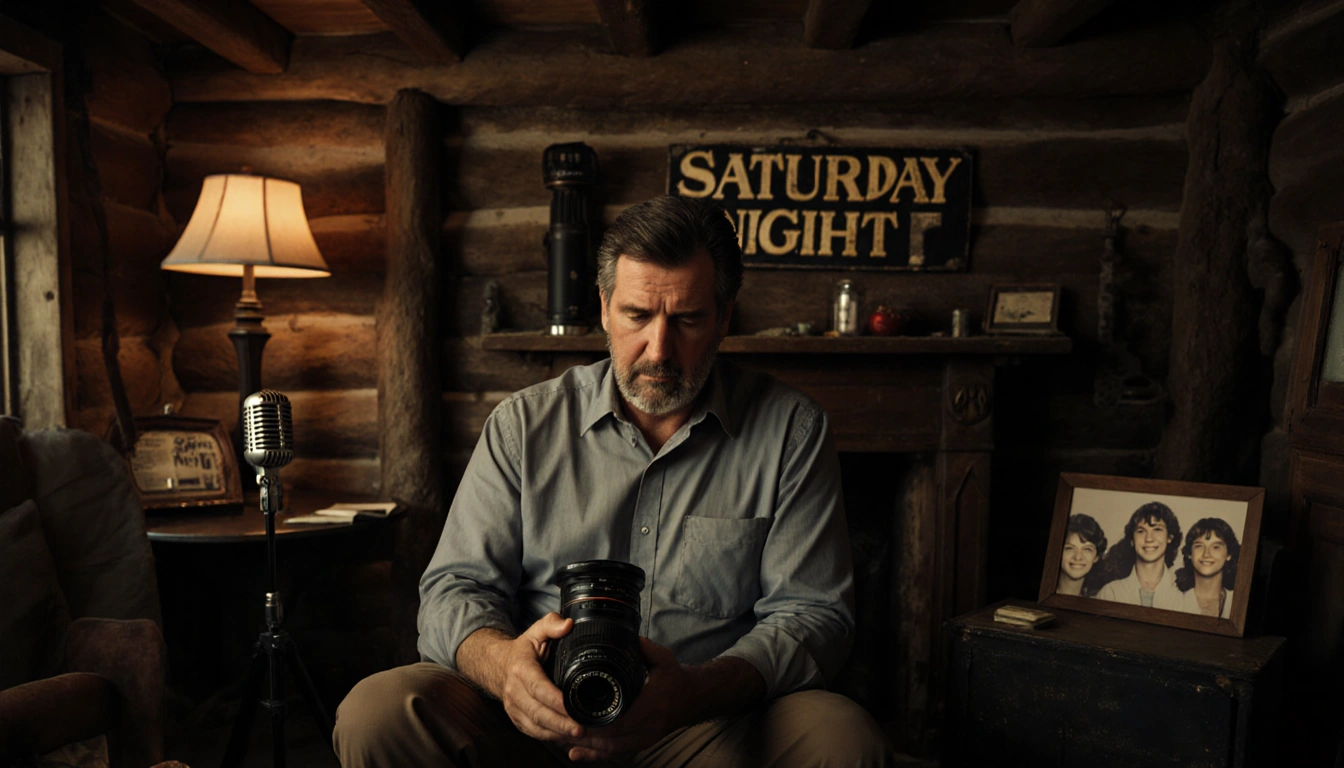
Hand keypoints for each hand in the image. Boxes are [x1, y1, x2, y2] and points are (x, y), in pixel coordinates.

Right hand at [497, 612, 584, 743]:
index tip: (571, 706)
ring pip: (534, 726)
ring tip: (577, 735)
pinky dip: (549, 737)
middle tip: (580, 729)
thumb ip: (551, 624)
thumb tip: (568, 624)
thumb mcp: (536, 631)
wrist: (498, 666)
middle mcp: (514, 691)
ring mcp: (513, 707)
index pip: (538, 687)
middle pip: (537, 712)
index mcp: (521, 669)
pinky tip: (565, 737)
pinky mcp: (516, 718)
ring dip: (556, 733)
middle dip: (560, 723)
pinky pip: (532, 732)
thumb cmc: (523, 650)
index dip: (554, 699)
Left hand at [566, 638, 689, 762]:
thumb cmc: (675, 678)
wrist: (692, 699)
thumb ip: (645, 647)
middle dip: (583, 733)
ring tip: (561, 738)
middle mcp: (649, 725)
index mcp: (652, 704)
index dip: (594, 720)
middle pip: (609, 737)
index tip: (572, 713)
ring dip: (585, 745)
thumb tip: (627, 636)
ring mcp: (646, 738)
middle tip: (558, 725)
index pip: (618, 719)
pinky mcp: (642, 744)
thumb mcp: (663, 659)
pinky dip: (595, 754)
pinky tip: (576, 752)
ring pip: (610, 749)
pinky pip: (615, 753)